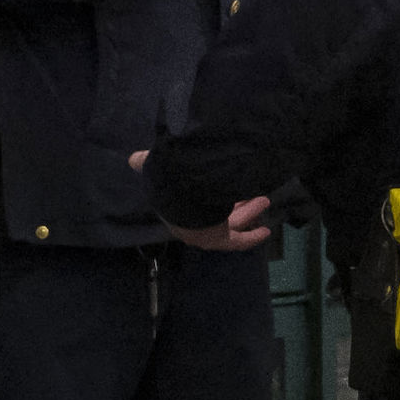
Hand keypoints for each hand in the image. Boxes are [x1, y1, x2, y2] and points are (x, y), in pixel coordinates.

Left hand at [131, 149, 278, 252]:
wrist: (178, 198)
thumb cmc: (170, 181)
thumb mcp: (155, 168)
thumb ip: (147, 163)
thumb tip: (134, 158)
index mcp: (176, 207)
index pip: (195, 203)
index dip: (210, 195)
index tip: (223, 186)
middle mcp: (190, 223)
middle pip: (217, 213)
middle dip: (235, 203)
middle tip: (251, 194)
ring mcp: (205, 234)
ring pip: (232, 222)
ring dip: (248, 211)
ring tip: (264, 201)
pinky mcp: (219, 240)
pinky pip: (239, 240)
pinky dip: (252, 237)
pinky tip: (265, 232)